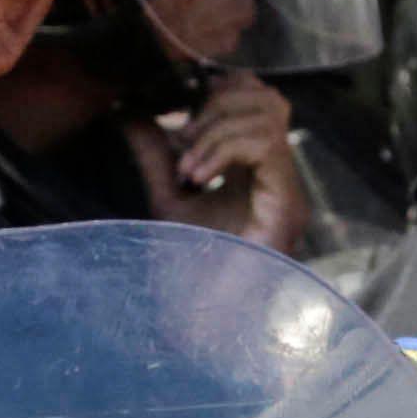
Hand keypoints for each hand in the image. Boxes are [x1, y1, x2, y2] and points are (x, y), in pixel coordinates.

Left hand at [140, 73, 311, 254]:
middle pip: (267, 97)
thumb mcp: (166, 199)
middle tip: (183, 143)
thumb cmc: (189, 270)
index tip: (178, 123)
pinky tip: (197, 176)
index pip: (255, 98)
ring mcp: (287, 190)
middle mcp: (277, 176)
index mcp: (255, 169)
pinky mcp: (287, 204)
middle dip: (218, 107)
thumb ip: (155, 155)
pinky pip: (265, 144)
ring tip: (188, 166)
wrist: (203, 323)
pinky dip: (223, 149)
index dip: (218, 94)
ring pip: (268, 114)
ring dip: (217, 129)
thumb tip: (129, 110)